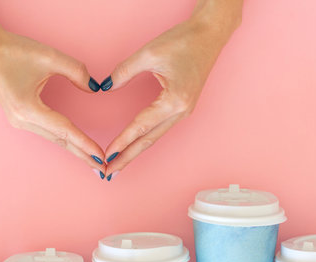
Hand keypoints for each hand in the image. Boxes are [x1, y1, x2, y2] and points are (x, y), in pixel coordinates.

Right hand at [0, 0, 106, 175]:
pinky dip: (64, 140)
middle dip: (83, 155)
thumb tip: (95, 89)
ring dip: (75, 149)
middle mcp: (22, 120)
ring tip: (94, 161)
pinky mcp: (19, 118)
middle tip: (103, 169)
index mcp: (27, 108)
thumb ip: (77, 72)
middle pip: (60, 140)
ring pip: (54, 138)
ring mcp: (18, 121)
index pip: (64, 130)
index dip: (85, 144)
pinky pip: (47, 132)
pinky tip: (76, 146)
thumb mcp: (50, 57)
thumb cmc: (15, 50)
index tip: (101, 157)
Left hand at [102, 0, 241, 179]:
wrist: (210, 35)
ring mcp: (184, 111)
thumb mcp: (149, 53)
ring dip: (136, 151)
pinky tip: (135, 145)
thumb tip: (105, 87)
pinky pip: (161, 128)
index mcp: (174, 101)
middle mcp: (181, 111)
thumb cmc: (184, 41)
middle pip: (148, 140)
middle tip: (108, 173)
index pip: (140, 126)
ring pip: (155, 136)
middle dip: (127, 157)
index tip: (106, 156)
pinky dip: (145, 138)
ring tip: (118, 164)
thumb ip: (124, 72)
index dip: (121, 142)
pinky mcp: (183, 107)